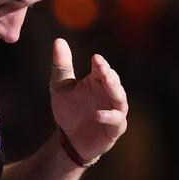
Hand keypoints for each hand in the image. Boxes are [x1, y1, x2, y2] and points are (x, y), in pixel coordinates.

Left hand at [49, 38, 127, 161]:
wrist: (69, 139)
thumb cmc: (68, 110)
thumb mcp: (60, 86)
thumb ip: (61, 65)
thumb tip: (58, 40)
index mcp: (97, 81)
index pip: (102, 69)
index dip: (100, 64)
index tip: (95, 58)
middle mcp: (109, 94)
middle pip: (114, 81)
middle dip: (109, 75)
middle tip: (102, 68)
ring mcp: (114, 111)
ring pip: (120, 99)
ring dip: (115, 90)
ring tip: (107, 83)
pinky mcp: (114, 128)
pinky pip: (116, 121)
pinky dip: (109, 117)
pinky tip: (98, 114)